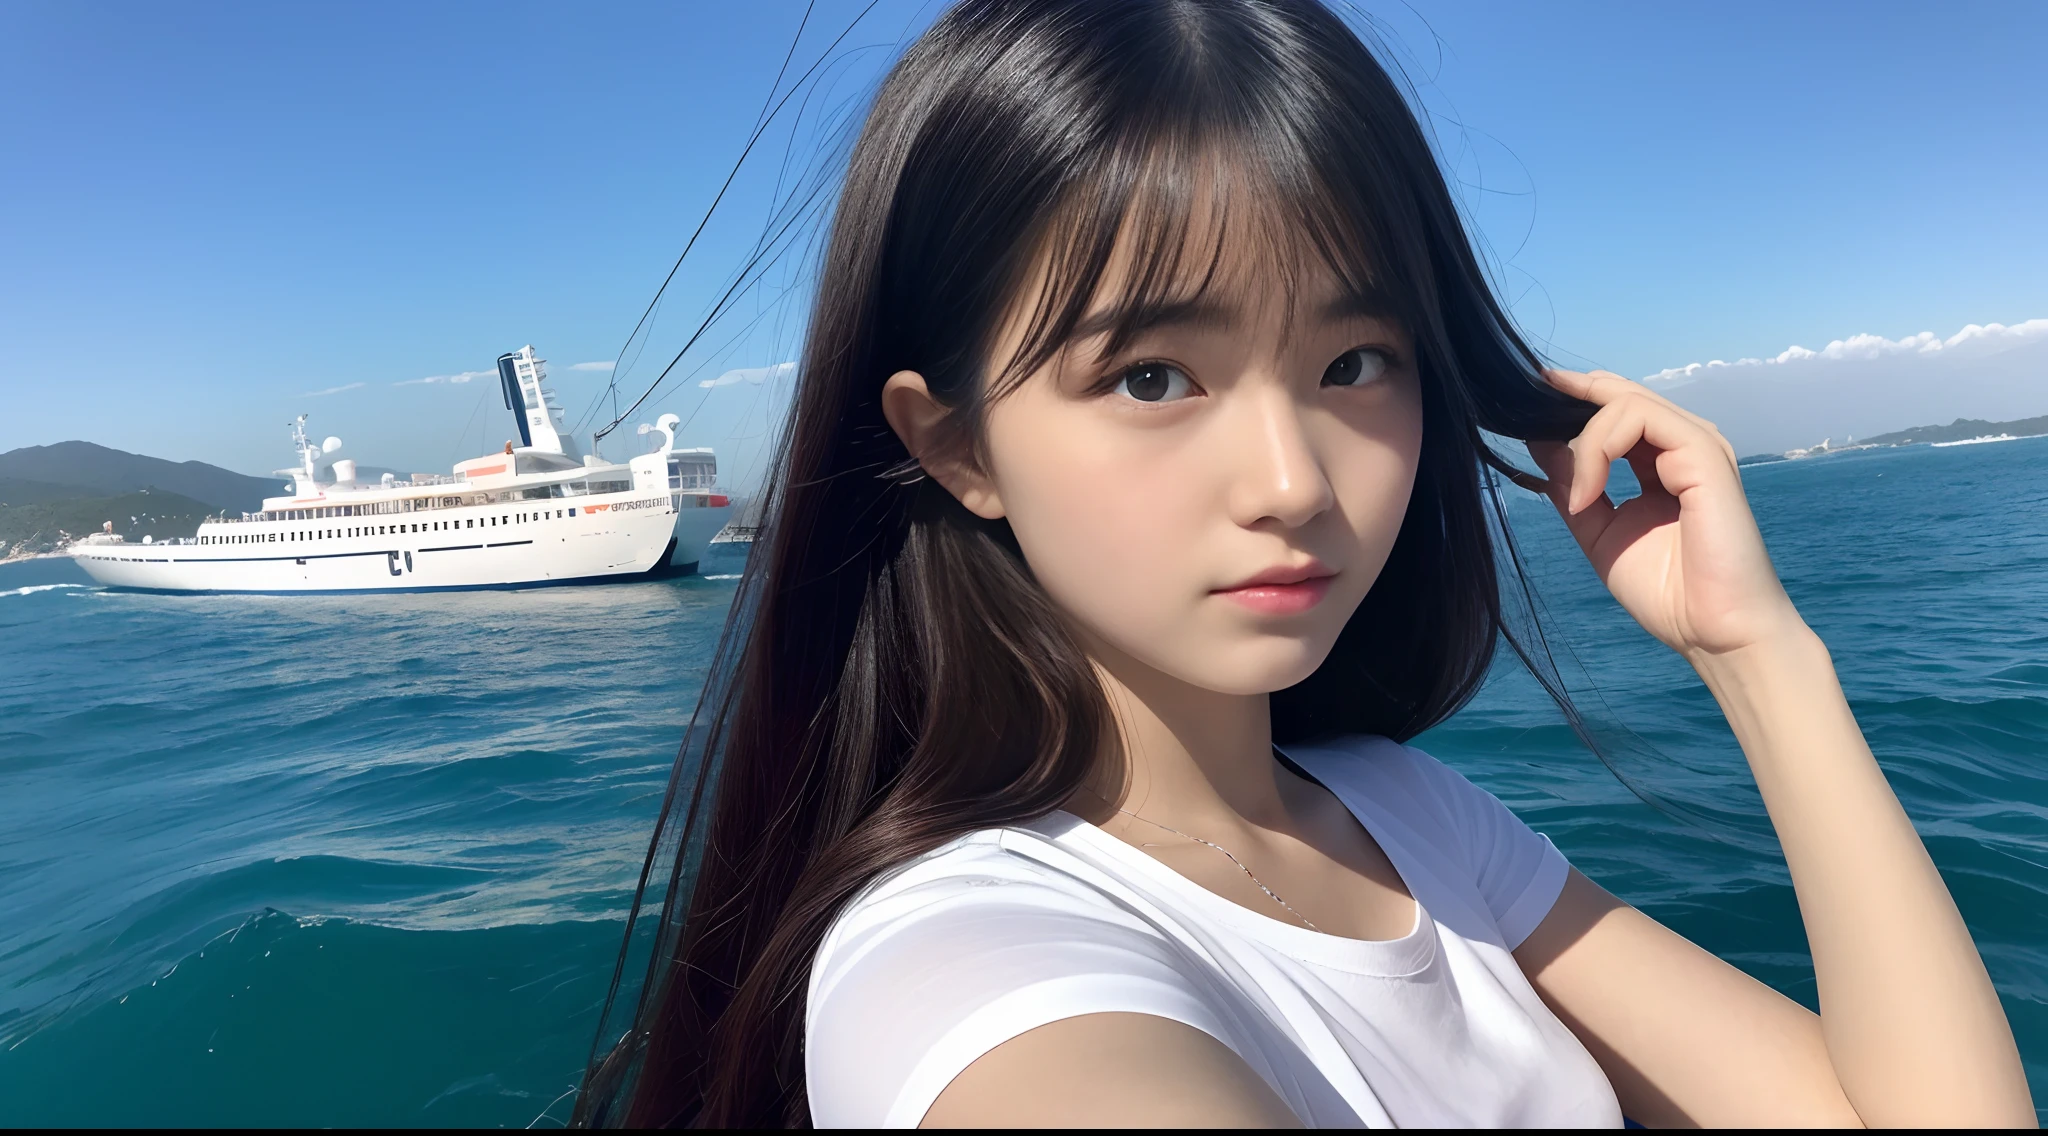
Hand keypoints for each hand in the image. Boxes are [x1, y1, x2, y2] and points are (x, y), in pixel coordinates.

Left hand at [1519, 369, 1805, 660]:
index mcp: (1661, 460)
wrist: (1711, 630)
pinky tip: (1589, 495)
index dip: (1574, 398)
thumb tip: (1539, 442)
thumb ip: (1573, 485)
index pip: (1616, 408)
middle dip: (1570, 396)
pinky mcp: (1704, 453)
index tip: (1529, 398)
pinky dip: (1600, 450)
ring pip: (1624, 401)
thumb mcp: (1599, 530)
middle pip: (1620, 393)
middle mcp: (1682, 445)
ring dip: (1584, 442)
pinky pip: (1640, 418)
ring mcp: (1696, 445)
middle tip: (1528, 406)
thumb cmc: (1667, 590)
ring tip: (1577, 497)